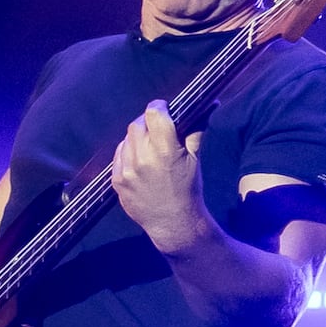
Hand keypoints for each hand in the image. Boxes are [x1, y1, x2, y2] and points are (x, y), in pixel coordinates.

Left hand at [111, 101, 209, 251]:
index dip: (158, 107)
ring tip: (148, 148)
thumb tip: (208, 105)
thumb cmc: (188, 189)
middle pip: (137, 124)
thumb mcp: (196, 160)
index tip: (163, 108)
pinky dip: (128, 153)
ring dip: (137, 138)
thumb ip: (195, 131)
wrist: (173, 222)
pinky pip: (118, 156)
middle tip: (156, 129)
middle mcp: (143, 158)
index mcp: (166, 151)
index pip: (154, 114)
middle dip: (147, 122)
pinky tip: (139, 161)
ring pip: (126, 139)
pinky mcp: (117, 180)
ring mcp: (127, 170)